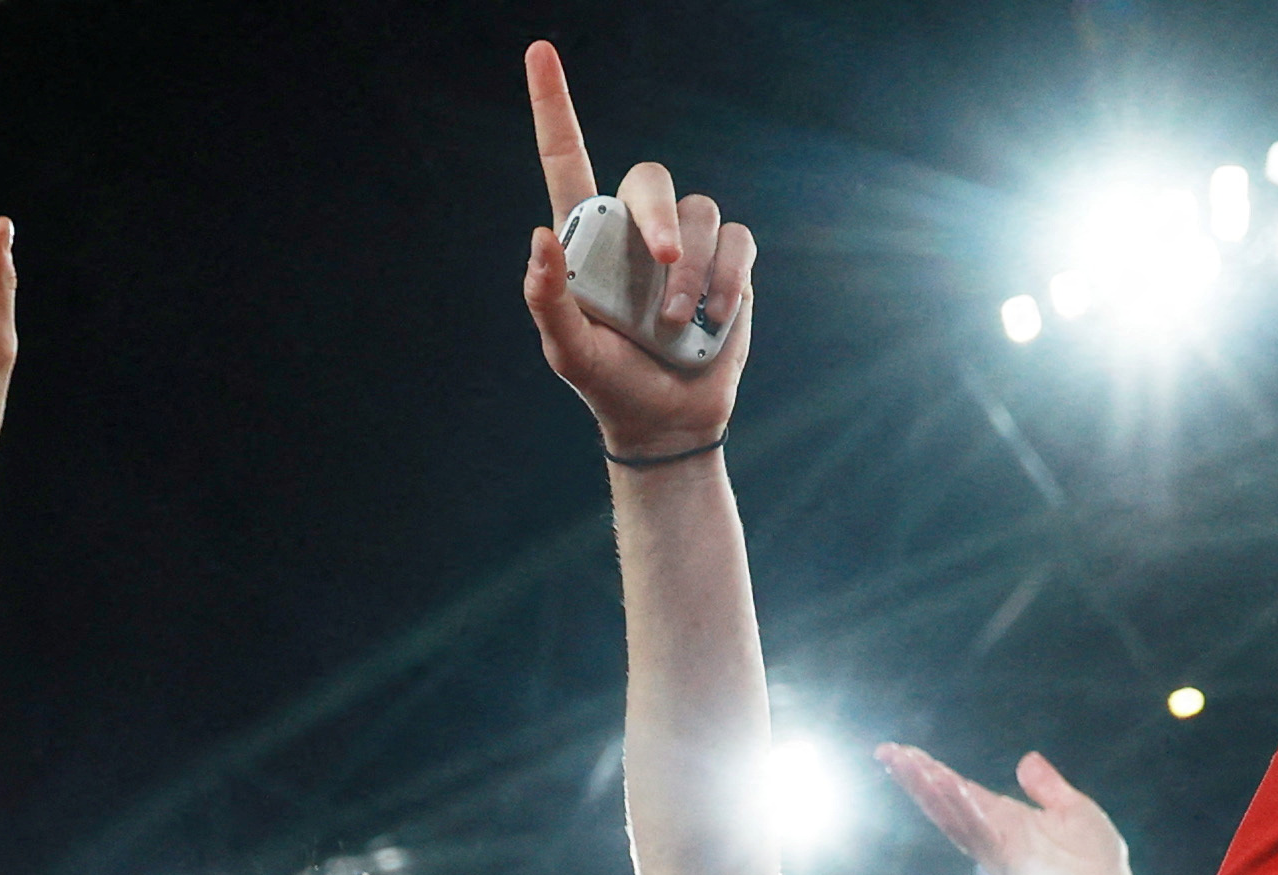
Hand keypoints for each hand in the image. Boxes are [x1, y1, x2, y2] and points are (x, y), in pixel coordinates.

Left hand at [521, 40, 756, 449]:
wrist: (668, 420)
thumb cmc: (609, 384)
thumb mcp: (568, 353)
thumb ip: (548, 298)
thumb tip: (541, 236)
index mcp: (588, 239)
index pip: (567, 156)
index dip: (554, 104)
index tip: (539, 52)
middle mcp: (636, 229)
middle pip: (649, 179)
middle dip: (659, 216)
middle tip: (665, 262)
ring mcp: (686, 243)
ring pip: (700, 214)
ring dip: (693, 273)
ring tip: (679, 324)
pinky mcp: (728, 264)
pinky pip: (739, 242)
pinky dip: (727, 280)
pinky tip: (712, 319)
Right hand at [879, 743, 1138, 874]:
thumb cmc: (1096, 862)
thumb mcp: (1073, 809)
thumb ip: (1046, 787)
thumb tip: (1027, 759)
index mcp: (1006, 820)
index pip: (960, 792)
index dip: (931, 773)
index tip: (903, 753)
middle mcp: (995, 836)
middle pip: (945, 804)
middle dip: (915, 779)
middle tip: (887, 753)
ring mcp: (1000, 851)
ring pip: (955, 817)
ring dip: (929, 790)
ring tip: (905, 763)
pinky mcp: (1013, 863)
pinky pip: (983, 833)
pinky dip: (966, 809)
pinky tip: (949, 786)